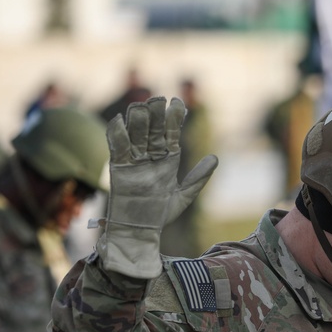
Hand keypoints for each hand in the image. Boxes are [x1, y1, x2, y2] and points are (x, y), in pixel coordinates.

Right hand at [96, 96, 217, 277]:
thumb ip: (198, 178)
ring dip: (138, 120)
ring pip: (135, 134)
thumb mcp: (183, 196)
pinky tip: (120, 121)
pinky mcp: (118, 169)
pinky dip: (117, 134)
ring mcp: (133, 161)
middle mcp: (150, 157)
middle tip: (159, 100)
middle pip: (152, 130)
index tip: (178, 102)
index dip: (173, 118)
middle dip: (155, 115)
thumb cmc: (161, 215)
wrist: (140, 231)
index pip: (170, 134)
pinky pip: (117, 148)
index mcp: (167, 160)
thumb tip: (214, 158)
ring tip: (143, 107)